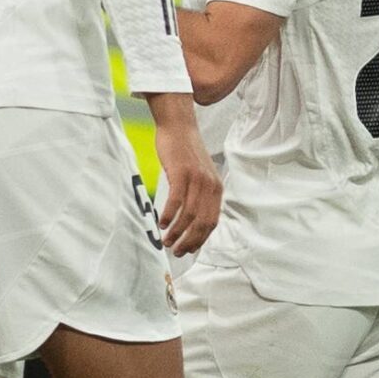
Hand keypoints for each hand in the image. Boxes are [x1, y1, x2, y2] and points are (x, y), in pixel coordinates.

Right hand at [152, 118, 221, 254]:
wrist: (178, 127)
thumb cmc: (185, 153)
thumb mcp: (200, 176)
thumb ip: (200, 195)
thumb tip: (192, 220)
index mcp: (216, 189)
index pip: (212, 222)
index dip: (200, 239)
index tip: (189, 250)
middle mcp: (210, 185)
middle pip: (202, 222)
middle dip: (189, 241)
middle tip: (176, 251)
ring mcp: (197, 179)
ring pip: (189, 215)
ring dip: (177, 232)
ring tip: (166, 240)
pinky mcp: (181, 173)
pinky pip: (176, 201)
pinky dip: (169, 215)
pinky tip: (161, 223)